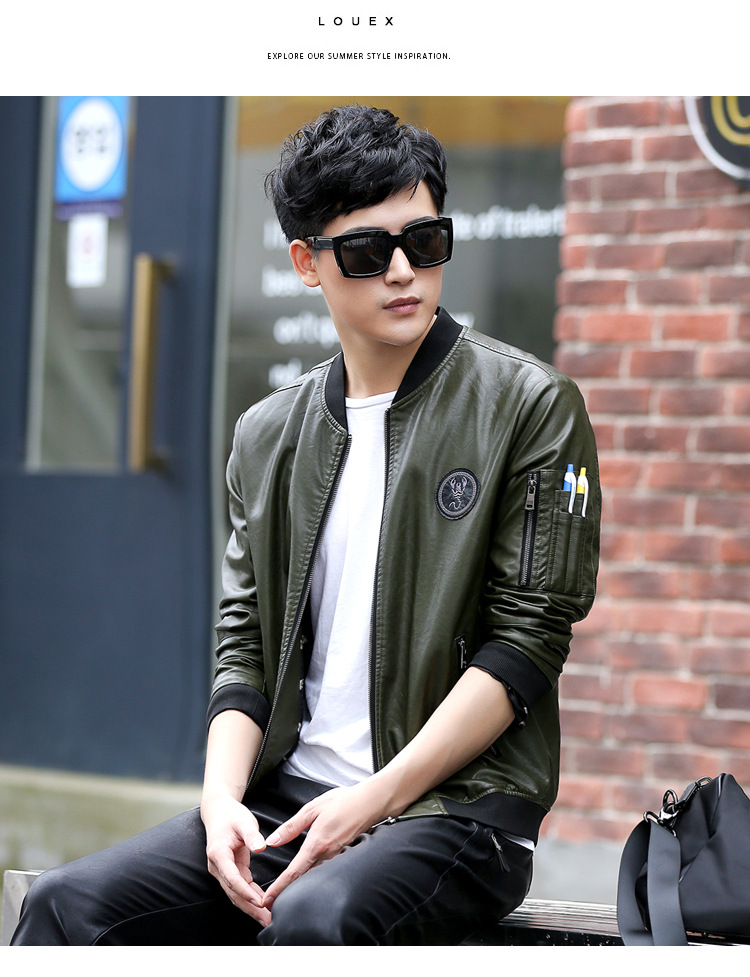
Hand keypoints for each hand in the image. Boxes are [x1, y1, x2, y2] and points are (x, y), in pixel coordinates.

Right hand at [202, 793, 272, 926]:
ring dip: (251, 907)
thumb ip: (252, 835)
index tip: (259, 902)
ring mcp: (222, 870)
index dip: (245, 892)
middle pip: (233, 892)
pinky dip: (251, 898)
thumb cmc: (232, 816)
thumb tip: (261, 848)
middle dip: (250, 908)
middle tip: (267, 918)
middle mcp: (217, 866)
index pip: (232, 878)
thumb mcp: (244, 821)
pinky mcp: (230, 871)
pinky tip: (264, 905)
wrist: (218, 813)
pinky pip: (240, 888)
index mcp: (219, 854)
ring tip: (267, 917)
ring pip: (236, 894)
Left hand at [261, 783, 385, 910]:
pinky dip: (316, 880)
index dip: (279, 888)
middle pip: (305, 882)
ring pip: (317, 879)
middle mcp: (328, 856)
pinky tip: (309, 881)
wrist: (371, 801)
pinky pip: (328, 873)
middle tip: (273, 905)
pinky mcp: (345, 857)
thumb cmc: (342, 801)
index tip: (268, 900)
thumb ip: (291, 827)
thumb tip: (272, 840)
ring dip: (302, 889)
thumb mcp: (312, 809)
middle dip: (288, 894)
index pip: (294, 872)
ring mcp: (338, 858)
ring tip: (287, 896)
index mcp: (317, 844)